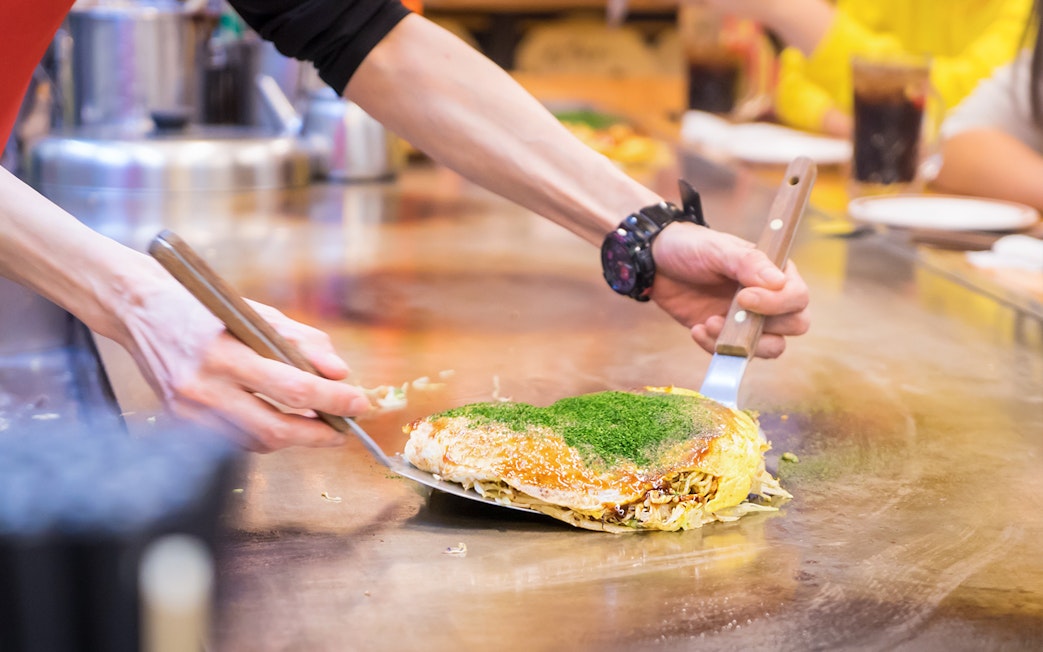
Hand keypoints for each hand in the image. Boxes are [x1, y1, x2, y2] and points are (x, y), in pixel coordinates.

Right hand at [119, 270, 371, 451]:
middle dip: (319, 433)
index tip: (359, 402)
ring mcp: (188, 409)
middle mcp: (203, 386)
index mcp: (225, 352)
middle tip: (344, 428)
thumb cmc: (202, 306)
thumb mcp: (256, 313)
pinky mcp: (179, 421)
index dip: (333, 400)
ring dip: (294, 439)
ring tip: (318, 426)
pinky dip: (264, 436)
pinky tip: (281, 424)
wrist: (136, 309)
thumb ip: (302, 342)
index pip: (293, 387)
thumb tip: (340, 373)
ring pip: (256, 441)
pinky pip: (234, 441)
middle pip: (276, 427)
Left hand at [650, 222, 809, 357]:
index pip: (798, 296)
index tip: (744, 297)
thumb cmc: (692, 247)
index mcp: (775, 272)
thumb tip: (779, 282)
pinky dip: (716, 347)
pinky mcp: (728, 335)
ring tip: (709, 323)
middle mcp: (770, 298)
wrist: (656, 264)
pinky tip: (696, 328)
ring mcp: (750, 320)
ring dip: (742, 342)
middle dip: (765, 326)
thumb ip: (748, 263)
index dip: (777, 302)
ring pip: (771, 347)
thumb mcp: (718, 248)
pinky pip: (736, 353)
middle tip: (730, 313)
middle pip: (796, 324)